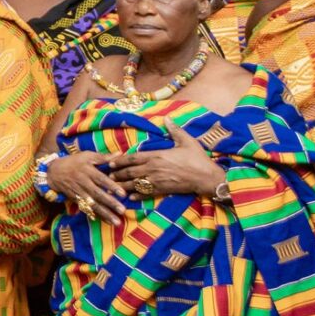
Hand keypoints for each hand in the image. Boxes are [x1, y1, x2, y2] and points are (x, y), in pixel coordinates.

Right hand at [48, 156, 130, 221]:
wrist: (53, 172)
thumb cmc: (73, 162)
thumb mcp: (86, 156)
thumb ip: (103, 157)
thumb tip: (120, 154)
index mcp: (88, 171)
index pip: (101, 179)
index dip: (112, 186)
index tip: (123, 194)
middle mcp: (83, 183)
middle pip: (98, 194)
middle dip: (110, 203)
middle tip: (123, 211)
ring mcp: (79, 193)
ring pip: (93, 204)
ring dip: (105, 213)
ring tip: (117, 222)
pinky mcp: (76, 200)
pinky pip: (87, 209)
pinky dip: (96, 215)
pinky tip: (106, 222)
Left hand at [107, 122, 226, 202]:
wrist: (207, 177)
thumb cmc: (197, 159)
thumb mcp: (187, 141)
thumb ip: (175, 130)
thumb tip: (167, 118)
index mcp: (157, 156)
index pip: (133, 158)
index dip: (120, 160)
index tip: (111, 162)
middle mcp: (154, 168)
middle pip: (130, 172)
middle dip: (118, 174)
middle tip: (107, 176)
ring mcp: (157, 181)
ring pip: (135, 184)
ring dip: (123, 185)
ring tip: (113, 187)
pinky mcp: (163, 190)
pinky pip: (146, 193)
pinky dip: (137, 195)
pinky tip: (130, 197)